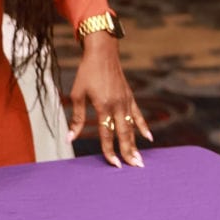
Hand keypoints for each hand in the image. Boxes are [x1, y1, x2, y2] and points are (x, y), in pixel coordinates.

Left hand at [66, 35, 151, 166]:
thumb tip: (70, 138)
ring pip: (132, 127)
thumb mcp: (78, 94)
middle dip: (129, 152)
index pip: (107, 134)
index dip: (109, 150)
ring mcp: (126, 101)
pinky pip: (138, 115)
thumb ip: (77, 118)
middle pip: (124, 134)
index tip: (113, 164)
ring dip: (136, 144)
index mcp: (103, 105)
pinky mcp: (130, 96)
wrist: (102, 52)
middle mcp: (117, 105)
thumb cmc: (87, 72)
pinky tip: (149, 138)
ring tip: (140, 159)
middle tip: (134, 167)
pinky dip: (143, 126)